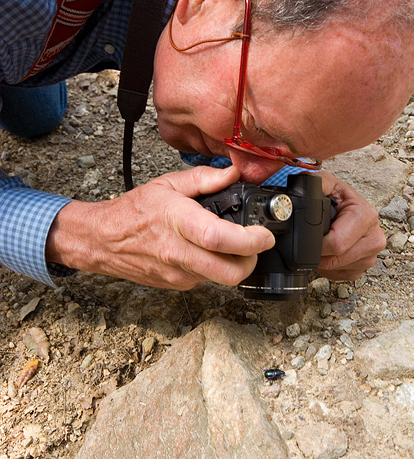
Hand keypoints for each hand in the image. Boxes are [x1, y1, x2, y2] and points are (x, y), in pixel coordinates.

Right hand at [46, 166, 274, 288]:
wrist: (103, 240)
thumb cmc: (133, 212)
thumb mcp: (168, 184)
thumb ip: (204, 178)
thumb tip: (234, 173)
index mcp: (178, 222)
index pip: (219, 238)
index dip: (250, 241)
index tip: (264, 235)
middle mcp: (178, 252)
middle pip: (229, 272)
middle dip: (252, 261)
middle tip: (255, 245)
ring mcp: (178, 273)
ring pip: (221, 279)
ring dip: (234, 264)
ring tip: (230, 245)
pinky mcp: (177, 285)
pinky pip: (206, 279)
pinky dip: (215, 267)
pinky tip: (206, 251)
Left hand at [317, 170, 385, 280]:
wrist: (344, 207)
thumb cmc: (335, 197)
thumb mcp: (326, 182)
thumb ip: (317, 183)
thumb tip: (308, 187)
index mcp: (366, 217)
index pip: (337, 243)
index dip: (316, 244)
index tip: (307, 237)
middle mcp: (375, 237)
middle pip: (337, 259)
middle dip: (319, 254)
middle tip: (312, 241)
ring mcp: (372, 254)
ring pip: (338, 268)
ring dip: (324, 261)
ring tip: (323, 243)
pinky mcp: (365, 266)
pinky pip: (341, 275)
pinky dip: (330, 268)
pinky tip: (329, 252)